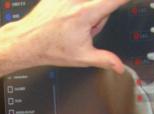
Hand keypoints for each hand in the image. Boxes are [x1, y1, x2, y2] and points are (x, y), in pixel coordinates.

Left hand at [6, 0, 130, 72]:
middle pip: (102, 2)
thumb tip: (119, 66)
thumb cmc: (50, 48)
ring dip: (87, 8)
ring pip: (90, 0)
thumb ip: (105, 60)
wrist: (27, 41)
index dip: (123, 0)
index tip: (127, 1)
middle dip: (99, 13)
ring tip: (75, 23)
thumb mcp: (81, 58)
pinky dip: (77, 5)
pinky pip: (78, 0)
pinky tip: (67, 17)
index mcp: (85, 14)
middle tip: (86, 28)